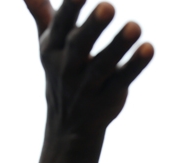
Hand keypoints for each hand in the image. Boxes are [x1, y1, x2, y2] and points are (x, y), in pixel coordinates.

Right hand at [25, 0, 153, 134]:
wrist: (68, 123)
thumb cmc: (62, 69)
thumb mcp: (49, 44)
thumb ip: (42, 14)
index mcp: (53, 49)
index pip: (60, 26)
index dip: (69, 8)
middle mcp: (68, 67)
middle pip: (80, 45)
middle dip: (93, 26)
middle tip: (108, 6)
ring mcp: (87, 85)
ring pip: (103, 65)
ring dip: (119, 46)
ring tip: (135, 26)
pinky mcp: (108, 97)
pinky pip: (122, 80)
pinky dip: (136, 66)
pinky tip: (148, 48)